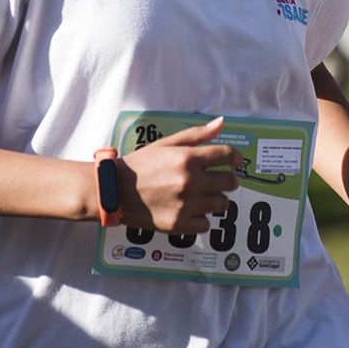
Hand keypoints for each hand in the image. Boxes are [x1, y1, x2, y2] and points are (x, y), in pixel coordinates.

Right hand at [117, 117, 240, 234]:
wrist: (114, 190)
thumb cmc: (141, 165)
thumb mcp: (167, 143)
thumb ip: (197, 135)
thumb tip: (221, 123)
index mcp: (187, 158)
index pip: (227, 155)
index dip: (234, 158)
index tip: (232, 162)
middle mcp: (190, 181)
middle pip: (231, 182)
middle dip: (227, 180)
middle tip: (216, 180)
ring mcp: (185, 205)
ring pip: (222, 204)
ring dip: (215, 199)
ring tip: (199, 195)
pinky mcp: (179, 224)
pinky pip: (206, 224)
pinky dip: (200, 218)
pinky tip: (188, 210)